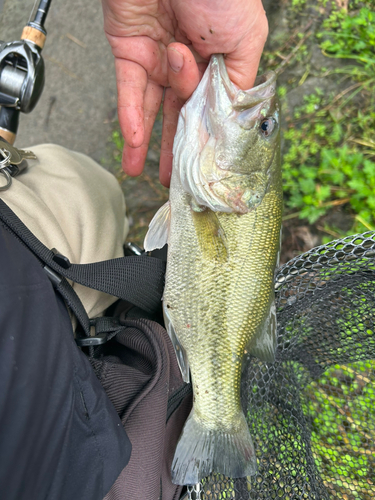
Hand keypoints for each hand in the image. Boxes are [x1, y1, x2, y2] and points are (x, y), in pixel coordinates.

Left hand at [102, 0, 267, 186]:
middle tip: (174, 180)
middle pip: (180, 113)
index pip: (210, 107)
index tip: (205, 165)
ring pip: (152, 108)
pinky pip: (129, 91)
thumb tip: (235, 116)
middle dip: (176, 148)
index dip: (206, 136)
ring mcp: (156, 57)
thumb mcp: (246, 39)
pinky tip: (133, 144)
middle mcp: (187, 62)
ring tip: (141, 172)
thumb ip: (239, 80)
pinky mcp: (128, 51)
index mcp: (218, 59)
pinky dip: (131, 117)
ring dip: (145, 143)